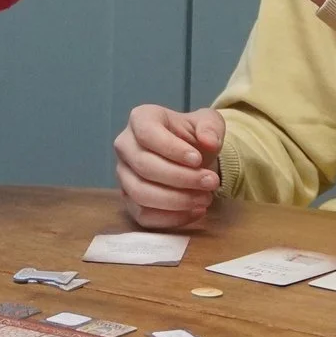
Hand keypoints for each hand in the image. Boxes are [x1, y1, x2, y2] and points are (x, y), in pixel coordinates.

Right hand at [114, 103, 224, 228]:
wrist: (192, 158)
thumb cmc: (194, 137)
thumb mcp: (209, 123)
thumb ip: (211, 127)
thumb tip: (209, 142)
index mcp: (141, 119)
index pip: (147, 134)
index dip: (172, 149)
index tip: (198, 159)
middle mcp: (125, 146)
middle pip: (144, 166)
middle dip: (181, 178)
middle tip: (211, 182)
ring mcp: (123, 175)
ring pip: (141, 193)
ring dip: (177, 200)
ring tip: (205, 198)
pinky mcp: (129, 201)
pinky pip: (143, 215)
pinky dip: (172, 218)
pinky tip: (196, 211)